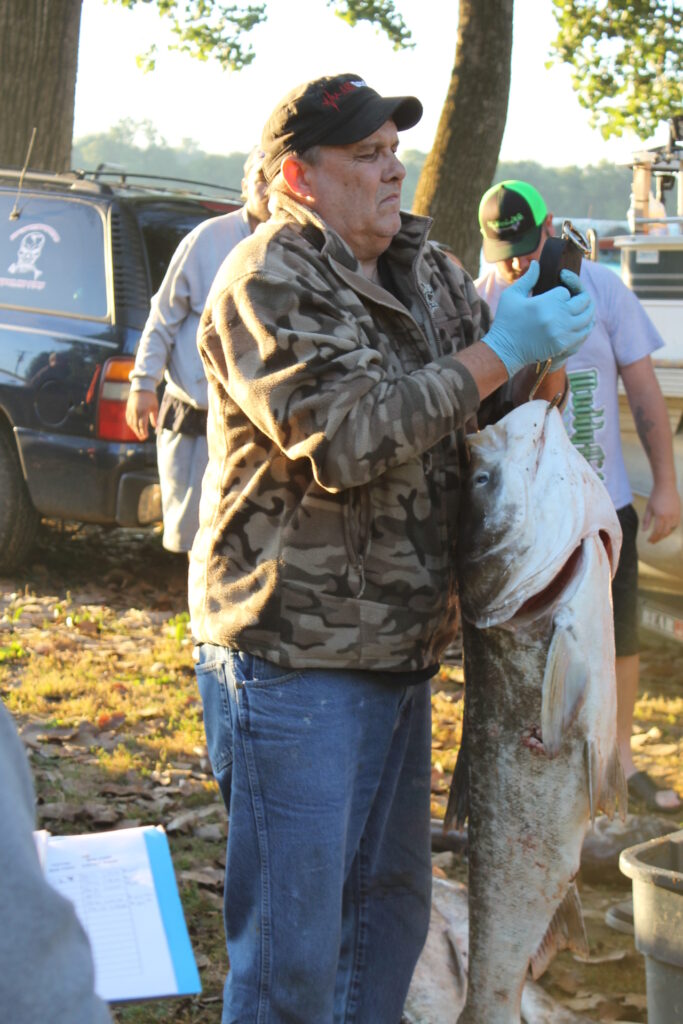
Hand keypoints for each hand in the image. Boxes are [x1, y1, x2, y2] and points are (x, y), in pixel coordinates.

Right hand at [125, 389, 157, 439]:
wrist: (141, 387)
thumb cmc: (150, 397)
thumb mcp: (154, 407)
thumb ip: (155, 417)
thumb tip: (156, 427)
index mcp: (143, 411)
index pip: (142, 425)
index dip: (144, 432)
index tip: (146, 437)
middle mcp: (135, 412)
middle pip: (136, 426)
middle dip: (139, 433)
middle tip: (143, 438)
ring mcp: (130, 410)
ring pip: (131, 423)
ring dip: (135, 430)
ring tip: (139, 434)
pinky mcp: (128, 409)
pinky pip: (128, 419)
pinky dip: (130, 424)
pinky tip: (134, 427)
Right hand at [483, 262, 594, 377]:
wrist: (504, 350)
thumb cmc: (506, 321)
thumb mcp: (511, 295)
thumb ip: (528, 278)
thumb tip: (537, 263)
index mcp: (546, 302)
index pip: (566, 291)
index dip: (561, 290)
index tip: (552, 294)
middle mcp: (558, 317)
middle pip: (583, 301)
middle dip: (579, 296)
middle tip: (573, 296)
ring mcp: (564, 333)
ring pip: (588, 317)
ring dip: (586, 310)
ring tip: (580, 308)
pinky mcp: (565, 345)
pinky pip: (585, 332)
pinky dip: (585, 326)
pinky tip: (580, 322)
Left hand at [642, 481, 680, 543]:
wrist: (666, 486)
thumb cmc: (655, 496)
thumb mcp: (649, 508)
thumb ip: (646, 520)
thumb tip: (644, 531)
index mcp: (661, 516)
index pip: (657, 532)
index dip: (653, 538)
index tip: (649, 541)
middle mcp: (669, 517)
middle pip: (664, 533)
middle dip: (658, 538)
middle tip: (652, 541)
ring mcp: (675, 515)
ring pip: (671, 530)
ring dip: (664, 535)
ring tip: (658, 537)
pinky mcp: (678, 513)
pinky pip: (675, 525)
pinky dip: (670, 530)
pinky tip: (665, 530)